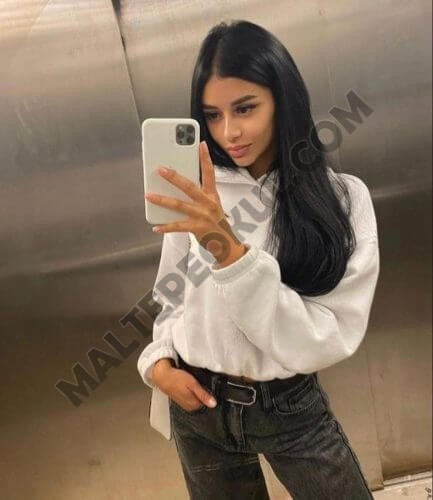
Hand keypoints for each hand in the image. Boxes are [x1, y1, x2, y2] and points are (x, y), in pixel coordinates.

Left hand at [145, 141, 245, 264]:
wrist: (225, 243)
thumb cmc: (215, 221)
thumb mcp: (211, 204)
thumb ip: (198, 194)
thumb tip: (176, 184)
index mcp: (212, 194)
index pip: (210, 173)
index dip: (206, 158)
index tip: (201, 145)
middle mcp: (208, 203)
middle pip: (189, 186)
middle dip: (174, 177)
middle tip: (161, 169)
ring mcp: (202, 216)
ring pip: (179, 205)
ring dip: (162, 200)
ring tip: (149, 195)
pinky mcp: (197, 228)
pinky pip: (178, 226)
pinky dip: (166, 227)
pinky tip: (156, 226)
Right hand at [152, 361, 216, 411]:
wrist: (163, 377)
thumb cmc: (177, 379)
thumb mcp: (193, 384)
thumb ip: (203, 395)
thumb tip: (213, 404)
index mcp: (194, 404)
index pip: (208, 403)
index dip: (209, 393)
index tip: (208, 386)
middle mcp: (190, 407)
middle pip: (203, 402)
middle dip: (204, 393)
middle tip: (200, 383)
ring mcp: (185, 404)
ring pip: (197, 400)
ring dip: (197, 393)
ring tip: (194, 384)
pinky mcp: (182, 400)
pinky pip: (191, 398)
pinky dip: (192, 393)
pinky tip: (189, 387)